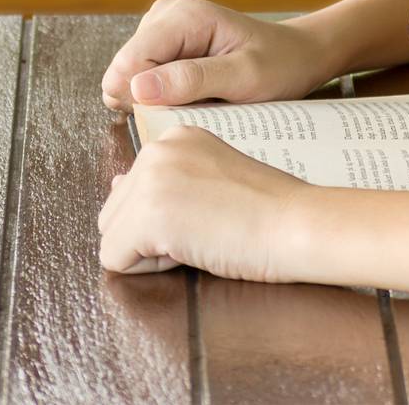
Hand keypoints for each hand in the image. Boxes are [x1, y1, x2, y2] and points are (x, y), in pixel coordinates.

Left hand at [97, 126, 313, 279]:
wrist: (297, 224)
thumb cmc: (269, 210)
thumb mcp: (211, 179)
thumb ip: (162, 179)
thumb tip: (115, 185)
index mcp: (175, 137)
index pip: (133, 192)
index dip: (167, 217)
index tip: (211, 211)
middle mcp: (156, 150)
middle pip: (114, 214)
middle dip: (149, 234)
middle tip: (206, 227)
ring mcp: (149, 180)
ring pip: (111, 237)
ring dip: (149, 251)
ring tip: (200, 236)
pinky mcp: (147, 216)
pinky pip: (115, 260)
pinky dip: (149, 270)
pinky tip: (193, 249)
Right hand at [101, 0, 339, 111]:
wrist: (298, 56)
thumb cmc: (280, 65)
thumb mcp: (245, 77)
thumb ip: (193, 81)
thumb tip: (138, 89)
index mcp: (184, 17)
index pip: (128, 64)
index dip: (144, 99)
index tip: (181, 112)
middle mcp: (165, 16)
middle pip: (125, 73)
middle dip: (154, 100)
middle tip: (200, 106)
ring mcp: (161, 29)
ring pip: (131, 80)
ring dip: (162, 100)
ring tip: (203, 100)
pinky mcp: (163, 46)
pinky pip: (143, 81)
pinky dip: (166, 97)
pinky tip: (197, 96)